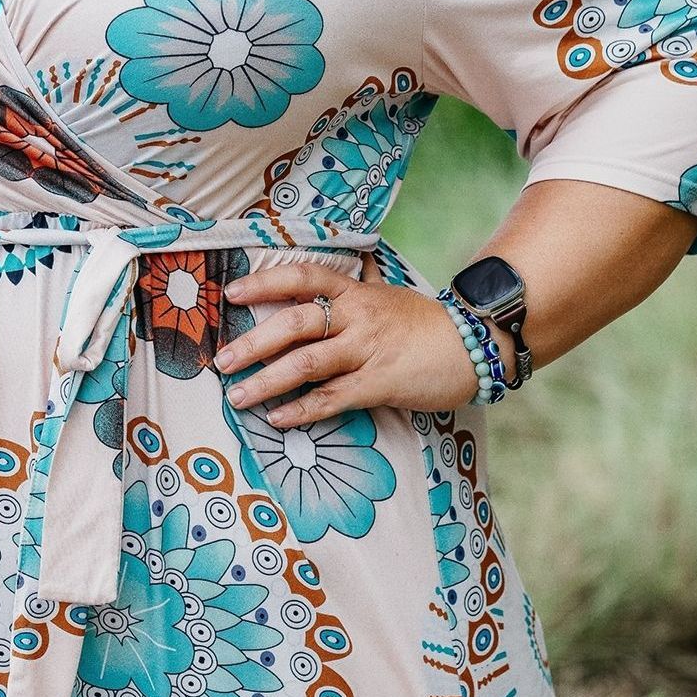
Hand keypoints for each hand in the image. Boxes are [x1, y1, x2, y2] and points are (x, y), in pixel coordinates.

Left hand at [212, 263, 510, 422]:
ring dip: (267, 381)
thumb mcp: (384, 298)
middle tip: (222, 361)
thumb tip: (321, 295)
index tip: (232, 293)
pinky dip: (303, 410)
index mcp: (355, 291)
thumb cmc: (424, 324)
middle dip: (253, 342)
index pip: (303, 277)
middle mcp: (356, 315)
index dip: (265, 282)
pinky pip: (333, 398)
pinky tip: (279, 419)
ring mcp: (367, 349)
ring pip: (307, 363)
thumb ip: (351, 297)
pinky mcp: (381, 382)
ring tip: (238, 396)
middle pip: (295, 322)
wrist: (474, 344)